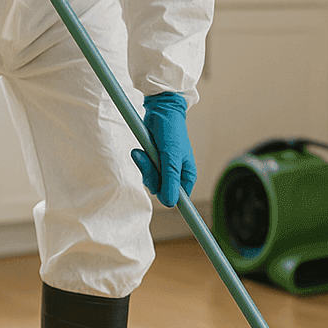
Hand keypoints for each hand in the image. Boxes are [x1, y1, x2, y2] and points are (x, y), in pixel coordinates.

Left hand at [130, 92, 196, 207]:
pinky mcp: (153, 161)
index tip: (177, 217)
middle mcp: (176, 174)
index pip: (182, 200)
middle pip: (161, 191)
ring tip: (141, 152)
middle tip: (148, 160)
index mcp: (186, 175)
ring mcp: (164, 168)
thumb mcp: (171, 156)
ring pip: (150, 181)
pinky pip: (144, 170)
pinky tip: (140, 151)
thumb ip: (170, 179)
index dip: (176, 206)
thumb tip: (170, 204)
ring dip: (144, 167)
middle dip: (151, 176)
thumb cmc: (171, 130)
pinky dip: (140, 161)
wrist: (161, 110)